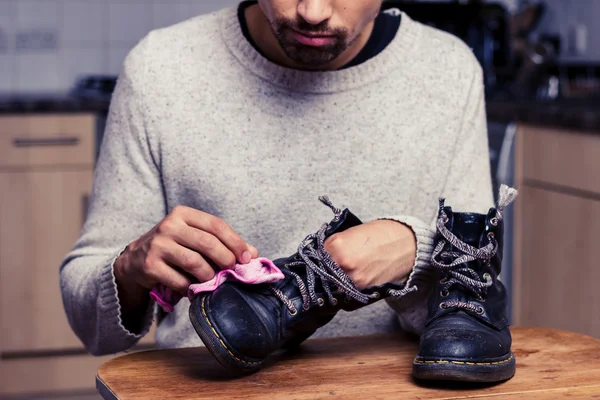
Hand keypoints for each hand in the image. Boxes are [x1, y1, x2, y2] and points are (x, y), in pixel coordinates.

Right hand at [114, 205, 258, 296]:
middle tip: (232, 271)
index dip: (235, 241)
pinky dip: (191, 288)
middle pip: (207, 243)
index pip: (216, 225)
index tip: (247, 257)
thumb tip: (253, 254)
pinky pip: (180, 280)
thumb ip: (222, 243)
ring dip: (209, 276)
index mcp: (183, 214)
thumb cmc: (174, 248)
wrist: (135, 260)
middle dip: (226, 259)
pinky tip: (193, 291)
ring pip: (195, 262)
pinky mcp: (150, 265)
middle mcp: (169, 226)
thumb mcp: (195, 238)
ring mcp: (158, 245)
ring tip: (212, 282)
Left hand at [324, 220, 415, 289]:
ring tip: (345, 271)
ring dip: (335, 281)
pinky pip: (346, 295)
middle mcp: (343, 265)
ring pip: (333, 285)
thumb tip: (320, 254)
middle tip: (332, 265)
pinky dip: (346, 290)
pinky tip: (353, 280)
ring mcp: (353, 280)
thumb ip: (333, 244)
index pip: (316, 256)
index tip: (323, 257)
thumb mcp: (351, 233)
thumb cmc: (381, 234)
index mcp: (338, 246)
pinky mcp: (363, 291)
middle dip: (325, 269)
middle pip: (322, 272)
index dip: (320, 256)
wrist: (407, 245)